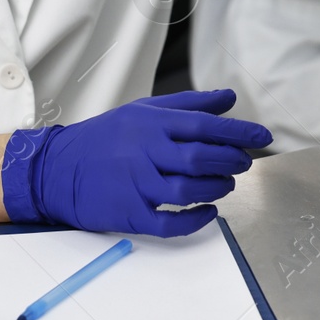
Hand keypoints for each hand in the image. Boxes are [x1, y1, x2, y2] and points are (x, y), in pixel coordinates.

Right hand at [0, 89, 270, 237]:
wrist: (57, 168)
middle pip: (200, 158)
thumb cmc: (105, 137)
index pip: (205, 125)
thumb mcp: (144, 110)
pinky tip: (208, 212)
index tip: (262, 136)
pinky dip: (194, 219)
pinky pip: (169, 222)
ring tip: (227, 184)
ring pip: (188, 190)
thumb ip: (190, 104)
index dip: (238, 131)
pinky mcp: (129, 213)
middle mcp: (146, 152)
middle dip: (231, 160)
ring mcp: (137, 184)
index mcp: (152, 124)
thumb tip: (229, 98)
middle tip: (245, 162)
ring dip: (217, 188)